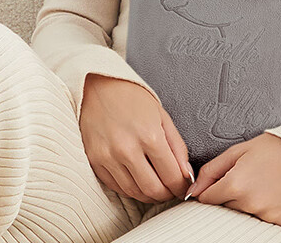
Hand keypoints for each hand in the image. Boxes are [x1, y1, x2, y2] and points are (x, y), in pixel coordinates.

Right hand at [78, 73, 194, 202]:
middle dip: (167, 194)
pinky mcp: (94, 160)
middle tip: (171, 189)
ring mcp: (108, 157)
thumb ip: (177, 147)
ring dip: (148, 194)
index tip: (184, 187)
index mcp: (149, 135)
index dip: (181, 186)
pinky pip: (116, 187)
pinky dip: (130, 188)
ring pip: (134, 192)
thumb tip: (186, 174)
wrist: (99, 85)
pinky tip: (137, 178)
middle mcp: (127, 149)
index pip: (172, 177)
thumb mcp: (162, 116)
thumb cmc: (133, 98)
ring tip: (155, 184)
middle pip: (153, 190)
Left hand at [184, 132, 280, 226]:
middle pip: (226, 206)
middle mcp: (250, 204)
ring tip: (263, 182)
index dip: (211, 189)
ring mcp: (267, 215)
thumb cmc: (274, 149)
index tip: (219, 182)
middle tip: (247, 177)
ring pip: (244, 213)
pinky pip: (263, 218)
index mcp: (235, 185)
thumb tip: (193, 189)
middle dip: (230, 194)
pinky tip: (274, 192)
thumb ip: (212, 170)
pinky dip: (265, 208)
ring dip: (248, 202)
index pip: (208, 199)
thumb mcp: (238, 151)